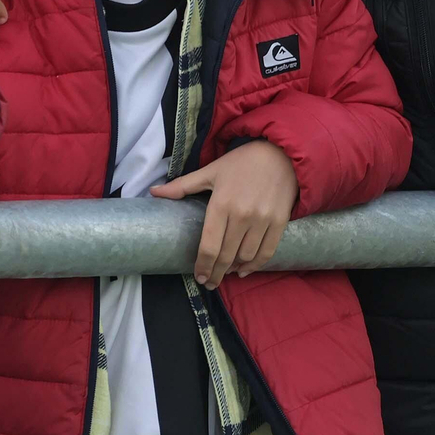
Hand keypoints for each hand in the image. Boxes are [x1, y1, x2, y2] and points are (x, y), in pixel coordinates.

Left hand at [150, 140, 298, 288]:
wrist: (280, 153)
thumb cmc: (242, 162)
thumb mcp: (211, 171)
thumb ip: (182, 186)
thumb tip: (153, 193)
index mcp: (221, 204)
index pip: (209, 246)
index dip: (203, 266)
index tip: (199, 277)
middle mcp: (242, 215)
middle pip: (226, 256)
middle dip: (217, 273)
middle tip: (210, 282)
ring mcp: (263, 220)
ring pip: (246, 257)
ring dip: (235, 269)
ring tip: (227, 272)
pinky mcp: (280, 222)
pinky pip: (267, 252)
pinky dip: (256, 265)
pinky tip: (246, 269)